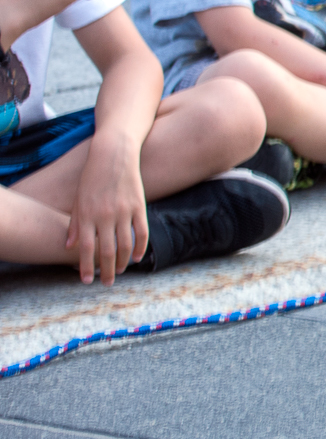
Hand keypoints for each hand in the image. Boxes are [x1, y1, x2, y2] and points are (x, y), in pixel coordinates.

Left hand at [68, 135, 146, 282]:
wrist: (113, 154)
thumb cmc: (92, 177)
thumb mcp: (78, 200)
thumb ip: (75, 224)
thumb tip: (70, 246)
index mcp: (87, 216)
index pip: (86, 248)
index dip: (86, 267)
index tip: (86, 281)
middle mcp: (105, 216)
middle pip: (107, 251)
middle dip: (107, 270)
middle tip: (107, 283)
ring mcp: (124, 211)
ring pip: (126, 244)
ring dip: (124, 262)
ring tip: (121, 271)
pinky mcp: (139, 205)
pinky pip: (142, 231)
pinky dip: (141, 246)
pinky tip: (138, 256)